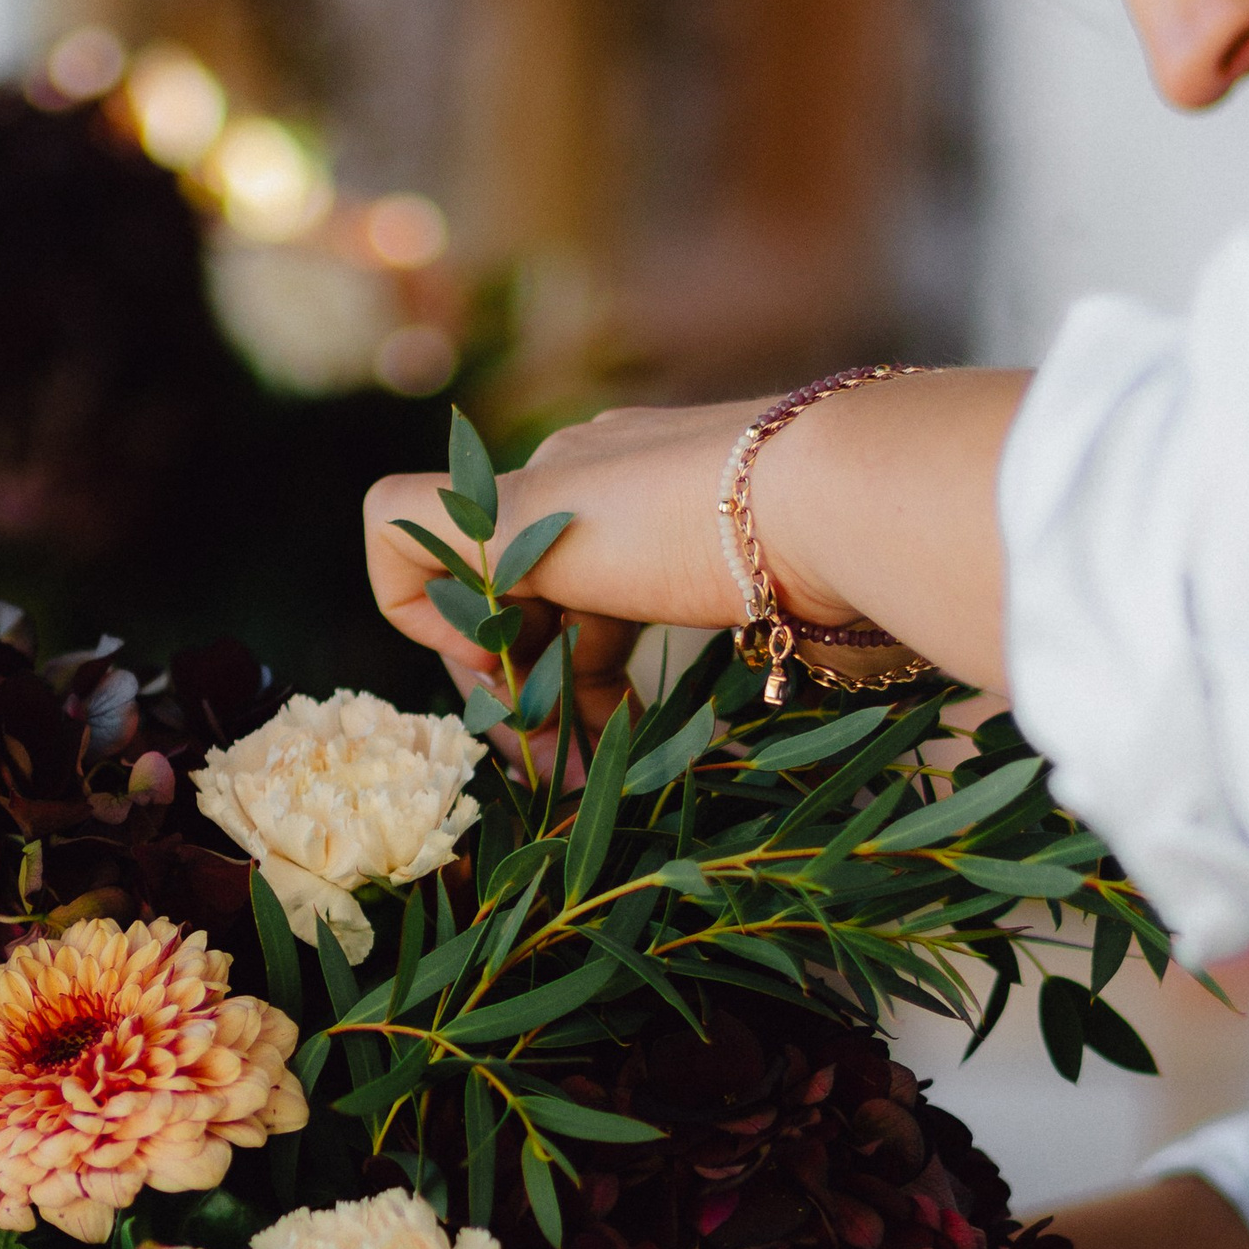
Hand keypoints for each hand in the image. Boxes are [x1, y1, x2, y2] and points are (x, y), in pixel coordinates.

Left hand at [363, 368, 1028, 719]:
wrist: (851, 501)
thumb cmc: (857, 560)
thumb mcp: (807, 598)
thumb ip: (789, 616)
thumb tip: (853, 648)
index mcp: (655, 491)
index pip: (574, 579)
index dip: (568, 663)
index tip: (614, 728)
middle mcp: (592, 474)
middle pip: (513, 596)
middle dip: (526, 694)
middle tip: (568, 774)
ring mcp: (549, 487)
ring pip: (458, 587)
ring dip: (496, 693)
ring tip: (554, 769)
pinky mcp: (507, 514)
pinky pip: (391, 533)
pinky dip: (417, 615)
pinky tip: (493, 675)